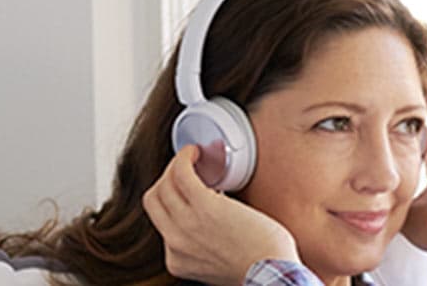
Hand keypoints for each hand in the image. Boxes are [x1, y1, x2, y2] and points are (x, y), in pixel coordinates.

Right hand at [143, 144, 299, 283]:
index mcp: (178, 259)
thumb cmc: (260, 268)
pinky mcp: (204, 206)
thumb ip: (207, 248)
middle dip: (166, 181)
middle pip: (154, 201)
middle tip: (184, 170)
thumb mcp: (220, 264)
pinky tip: (195, 153)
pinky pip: (181, 173)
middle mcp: (175, 243)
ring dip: (175, 166)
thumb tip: (216, 226)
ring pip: (163, 185)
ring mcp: (186, 224)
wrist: (272, 275)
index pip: (164, 224)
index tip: (189, 192)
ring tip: (192, 157)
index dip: (175, 203)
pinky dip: (185, 157)